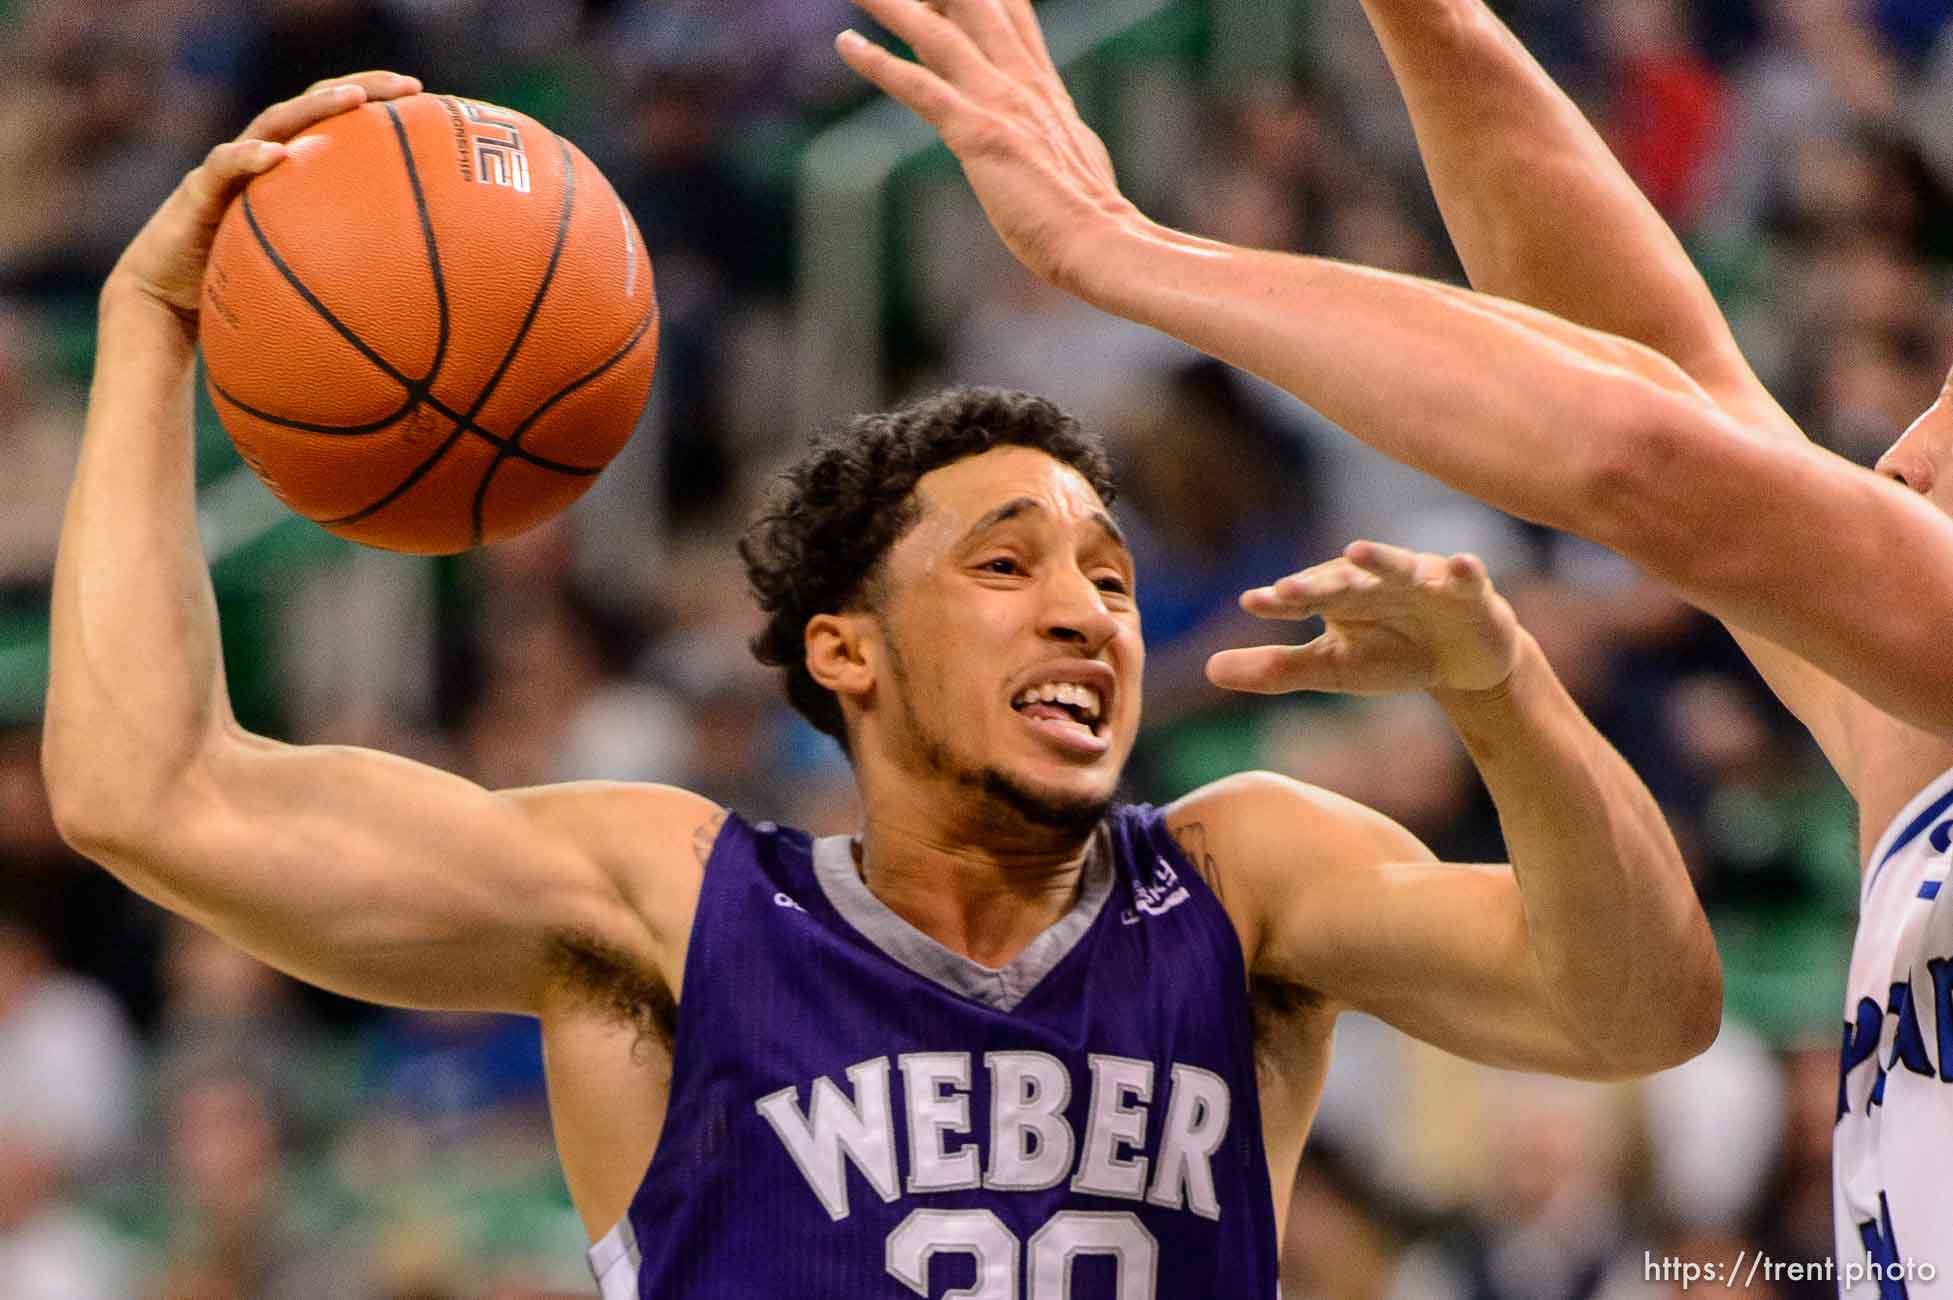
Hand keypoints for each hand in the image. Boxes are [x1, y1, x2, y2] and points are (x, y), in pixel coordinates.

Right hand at [107, 71, 421, 326]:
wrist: (166, 303)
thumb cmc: (237, 290)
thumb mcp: (302, 279)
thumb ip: (343, 274)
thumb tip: (411, 308)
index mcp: (288, 174)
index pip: (336, 125)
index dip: (377, 107)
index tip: (423, 101)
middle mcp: (261, 160)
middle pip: (313, 108)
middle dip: (360, 88)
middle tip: (407, 87)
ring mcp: (229, 170)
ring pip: (273, 123)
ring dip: (314, 107)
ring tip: (352, 99)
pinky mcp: (197, 191)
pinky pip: (223, 167)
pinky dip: (250, 159)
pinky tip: (278, 156)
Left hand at [836, 0, 1139, 288]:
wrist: (1097, 239)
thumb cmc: (1088, 215)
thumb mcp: (1073, 158)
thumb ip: (1047, 136)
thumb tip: (1037, 139)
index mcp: (1043, 88)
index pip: (1012, 17)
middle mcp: (1020, 82)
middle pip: (975, 5)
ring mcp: (999, 102)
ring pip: (937, 33)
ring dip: (891, 5)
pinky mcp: (977, 132)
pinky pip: (918, 86)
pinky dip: (877, 63)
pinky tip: (846, 43)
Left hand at [1207, 541, 1522, 697]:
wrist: (1461, 659)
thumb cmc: (1390, 654)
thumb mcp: (1333, 668)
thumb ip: (1276, 668)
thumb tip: (1209, 669)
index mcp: (1340, 595)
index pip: (1304, 596)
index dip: (1280, 599)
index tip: (1252, 602)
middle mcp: (1376, 580)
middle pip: (1344, 580)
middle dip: (1319, 583)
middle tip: (1289, 587)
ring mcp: (1423, 580)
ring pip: (1399, 566)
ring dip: (1379, 559)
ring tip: (1356, 551)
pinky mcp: (1468, 591)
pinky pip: (1467, 577)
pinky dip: (1464, 570)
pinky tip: (1461, 565)